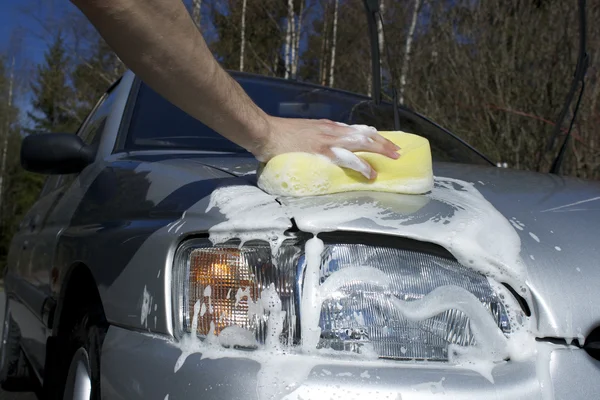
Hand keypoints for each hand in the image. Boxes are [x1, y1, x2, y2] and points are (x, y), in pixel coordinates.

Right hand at [254, 116, 400, 179]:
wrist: (265, 132)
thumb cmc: (279, 134)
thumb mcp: (304, 132)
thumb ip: (317, 139)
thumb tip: (324, 149)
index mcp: (327, 127)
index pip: (355, 129)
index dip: (372, 135)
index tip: (383, 141)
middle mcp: (331, 131)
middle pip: (364, 135)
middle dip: (383, 143)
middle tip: (397, 151)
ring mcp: (327, 141)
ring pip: (361, 143)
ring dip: (379, 151)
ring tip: (392, 158)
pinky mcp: (321, 152)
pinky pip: (346, 159)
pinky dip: (361, 166)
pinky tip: (370, 173)